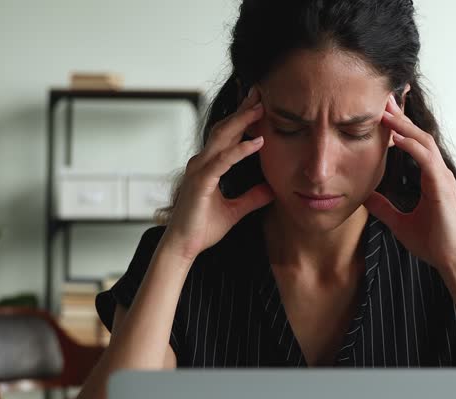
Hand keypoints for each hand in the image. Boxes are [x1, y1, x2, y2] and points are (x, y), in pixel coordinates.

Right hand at [161, 87, 273, 260]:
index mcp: (207, 167)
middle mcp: (201, 163)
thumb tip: (271, 189)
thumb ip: (252, 198)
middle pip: (224, 129)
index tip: (260, 105)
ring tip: (262, 108)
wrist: (184, 247)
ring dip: (243, 122)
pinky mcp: (201, 182)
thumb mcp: (236, 211)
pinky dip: (241, 150)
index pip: (227, 136)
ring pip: (222, 138)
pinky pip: (223, 161)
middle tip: (261, 93)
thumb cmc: (202, 228)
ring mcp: (199, 171)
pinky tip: (258, 142)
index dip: (242, 119)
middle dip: (243, 111)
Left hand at [363, 94, 455, 271]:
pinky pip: (427, 160)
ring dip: (404, 126)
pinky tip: (396, 138)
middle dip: (401, 117)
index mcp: (430, 177)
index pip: (415, 144)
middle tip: (384, 99)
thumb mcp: (397, 221)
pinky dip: (412, 147)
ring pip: (424, 143)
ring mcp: (442, 178)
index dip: (401, 127)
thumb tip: (365, 197)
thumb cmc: (430, 242)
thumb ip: (383, 207)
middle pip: (419, 136)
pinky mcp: (442, 187)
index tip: (384, 111)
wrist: (448, 259)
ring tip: (386, 112)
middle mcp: (438, 172)